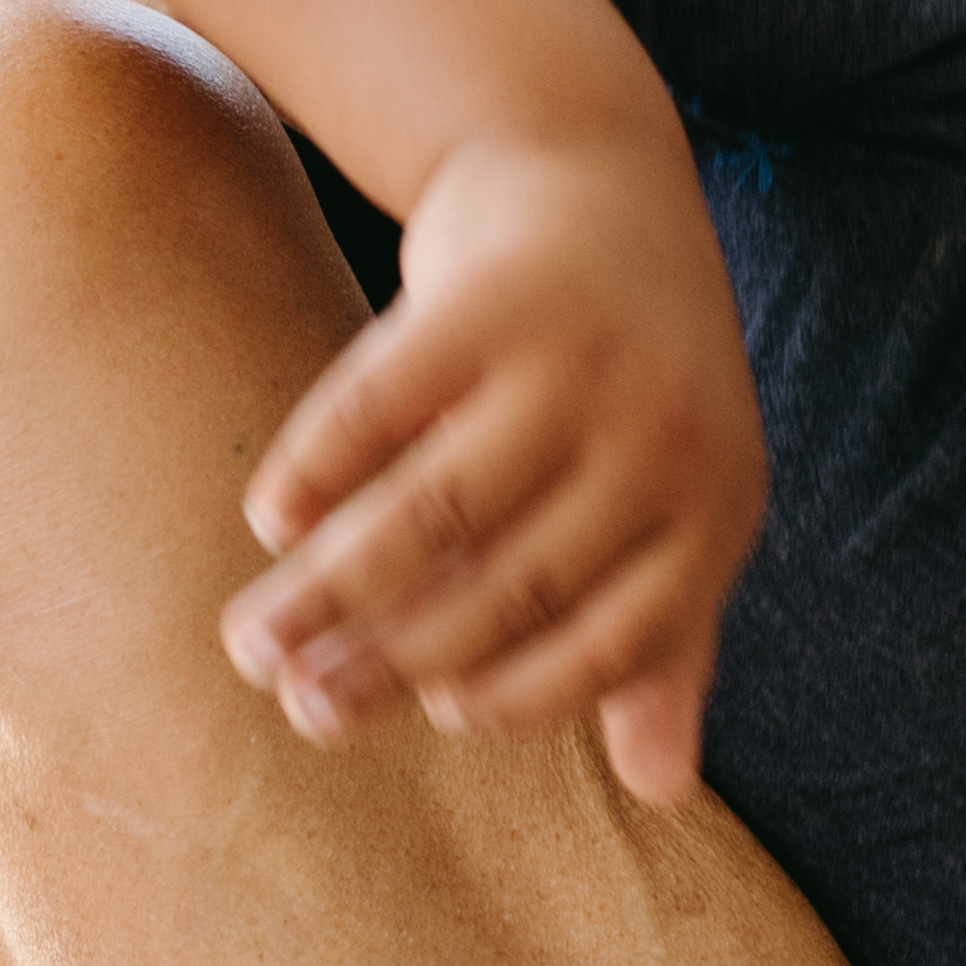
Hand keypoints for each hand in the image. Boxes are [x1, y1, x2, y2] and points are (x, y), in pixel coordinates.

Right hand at [224, 119, 768, 803]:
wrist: (590, 175)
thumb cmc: (629, 381)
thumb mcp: (680, 498)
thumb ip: (668, 641)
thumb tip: (664, 790)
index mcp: (714, 500)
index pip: (613, 636)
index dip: (521, 689)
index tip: (435, 711)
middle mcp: (659, 432)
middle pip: (506, 583)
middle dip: (389, 660)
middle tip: (301, 707)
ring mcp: (573, 358)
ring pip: (429, 511)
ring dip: (325, 591)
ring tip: (251, 644)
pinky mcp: (484, 293)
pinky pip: (376, 406)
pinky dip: (313, 471)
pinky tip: (269, 521)